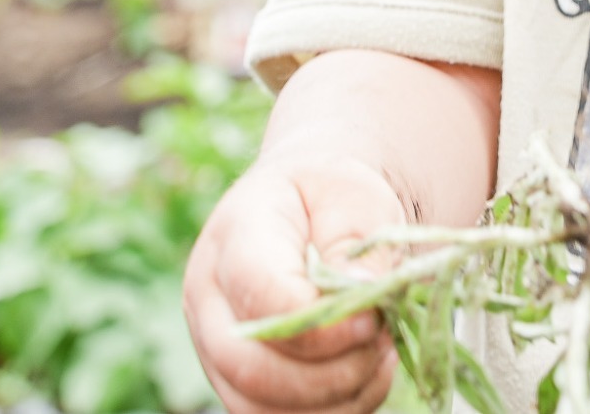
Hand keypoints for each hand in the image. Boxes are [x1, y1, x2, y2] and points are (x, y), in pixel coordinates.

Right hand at [184, 154, 408, 413]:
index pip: (259, 293)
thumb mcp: (356, 198)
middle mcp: (209, 298)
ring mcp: (215, 347)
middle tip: (380, 341)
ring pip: (258, 406)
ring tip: (379, 355)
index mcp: (234, 235)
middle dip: (328, 373)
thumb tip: (362, 293)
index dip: (319, 323)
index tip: (372, 319)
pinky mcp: (239, 382)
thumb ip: (357, 243)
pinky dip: (332, 411)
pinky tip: (365, 375)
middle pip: (248, 366)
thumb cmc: (333, 202)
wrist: (312, 215)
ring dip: (334, 397)